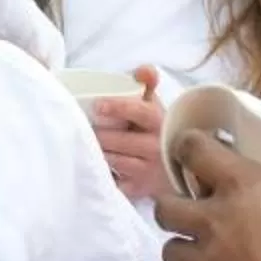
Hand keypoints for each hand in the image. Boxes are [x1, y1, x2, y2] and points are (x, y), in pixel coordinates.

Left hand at [87, 64, 166, 200]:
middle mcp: (154, 148)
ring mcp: (146, 171)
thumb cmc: (158, 131)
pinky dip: (99, 177)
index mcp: (159, 122)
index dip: (118, 108)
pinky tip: (91, 168)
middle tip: (79, 128)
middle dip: (96, 134)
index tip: (98, 106)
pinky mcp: (137, 190)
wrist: (181, 169)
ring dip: (95, 152)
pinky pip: (112, 184)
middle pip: (116, 140)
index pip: (140, 112)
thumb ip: (147, 83)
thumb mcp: (155, 106)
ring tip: (83, 144)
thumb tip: (144, 69)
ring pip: (111, 160)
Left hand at [153, 131, 260, 260]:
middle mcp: (215, 222)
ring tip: (205, 254)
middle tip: (195, 210)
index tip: (195, 149)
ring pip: (171, 252)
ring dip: (184, 250)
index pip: (195, 150)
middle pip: (165, 206)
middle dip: (174, 206)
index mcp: (246, 187)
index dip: (190, 146)